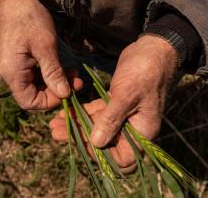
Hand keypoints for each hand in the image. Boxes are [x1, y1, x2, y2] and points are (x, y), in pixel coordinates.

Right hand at [0, 0, 81, 109]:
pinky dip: (48, 74)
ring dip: (55, 81)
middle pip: (33, 95)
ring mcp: (12, 69)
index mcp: (12, 73)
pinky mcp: (17, 62)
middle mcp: (8, 75)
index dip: (50, 101)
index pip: (30, 102)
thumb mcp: (46, 46)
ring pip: (35, 85)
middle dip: (57, 90)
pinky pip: (33, 75)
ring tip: (74, 73)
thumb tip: (65, 94)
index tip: (69, 91)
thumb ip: (54, 72)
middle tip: (78, 80)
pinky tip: (63, 67)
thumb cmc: (30, 19)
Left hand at [49, 35, 177, 169]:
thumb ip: (111, 119)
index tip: (80, 144)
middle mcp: (134, 128)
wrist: (153, 48)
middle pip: (105, 143)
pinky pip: (98, 113)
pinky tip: (66, 111)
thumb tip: (96, 143)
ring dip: (77, 125)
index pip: (123, 158)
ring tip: (55, 124)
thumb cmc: (144, 72)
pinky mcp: (116, 102)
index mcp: (142, 132)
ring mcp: (125, 115)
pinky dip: (83, 113)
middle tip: (56, 133)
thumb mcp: (126, 95)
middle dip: (81, 139)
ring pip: (98, 127)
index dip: (101, 156)